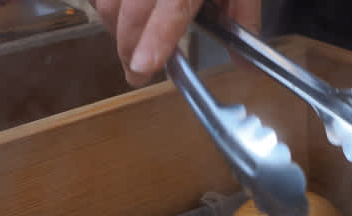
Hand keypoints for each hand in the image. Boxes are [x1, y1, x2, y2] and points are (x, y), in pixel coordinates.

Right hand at [91, 0, 260, 86]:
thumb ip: (242, 17)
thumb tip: (246, 66)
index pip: (172, 7)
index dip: (155, 39)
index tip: (142, 67)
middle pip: (129, 9)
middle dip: (127, 48)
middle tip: (136, 73)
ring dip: (114, 27)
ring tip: (130, 43)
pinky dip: (105, 3)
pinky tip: (120, 14)